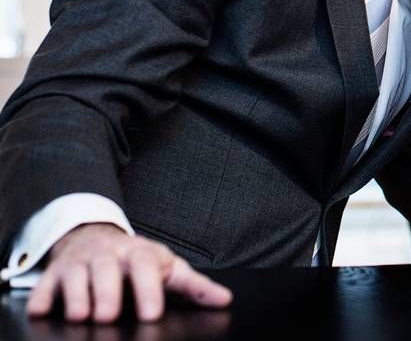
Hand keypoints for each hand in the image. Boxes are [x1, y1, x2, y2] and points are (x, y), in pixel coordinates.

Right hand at [26, 223, 231, 323]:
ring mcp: (80, 263)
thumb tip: (224, 300)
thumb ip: (194, 286)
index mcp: (140, 254)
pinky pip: (44, 286)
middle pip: (107, 270)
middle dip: (108, 292)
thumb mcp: (167, 268)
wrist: (95, 238)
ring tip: (81, 315)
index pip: (146, 266)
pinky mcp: (54, 275)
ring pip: (76, 276)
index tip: (151, 314)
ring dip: (77, 295)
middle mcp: (109, 256)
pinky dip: (41, 298)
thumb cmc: (137, 261)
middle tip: (110, 316)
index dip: (149, 289)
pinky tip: (43, 310)